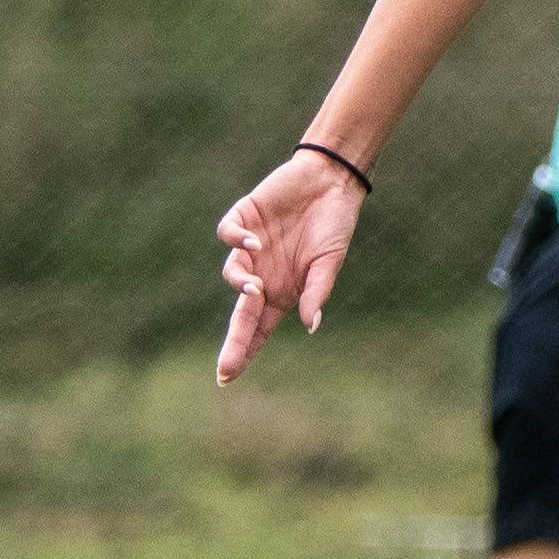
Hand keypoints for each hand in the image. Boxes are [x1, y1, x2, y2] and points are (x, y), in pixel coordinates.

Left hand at [214, 148, 365, 383]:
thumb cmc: (334, 225)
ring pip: (232, 273)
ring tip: (255, 287)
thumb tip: (311, 325)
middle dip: (234, 341)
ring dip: (240, 283)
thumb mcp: (329, 262)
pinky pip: (229, 234)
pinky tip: (252, 241)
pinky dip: (235, 240)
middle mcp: (263, 274)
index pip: (259, 327)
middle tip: (225, 367)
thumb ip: (317, 291)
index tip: (228, 377)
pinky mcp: (244, 217)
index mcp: (282, 291)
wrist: (330, 181)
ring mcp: (251, 247)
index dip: (244, 351)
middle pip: (241, 314)